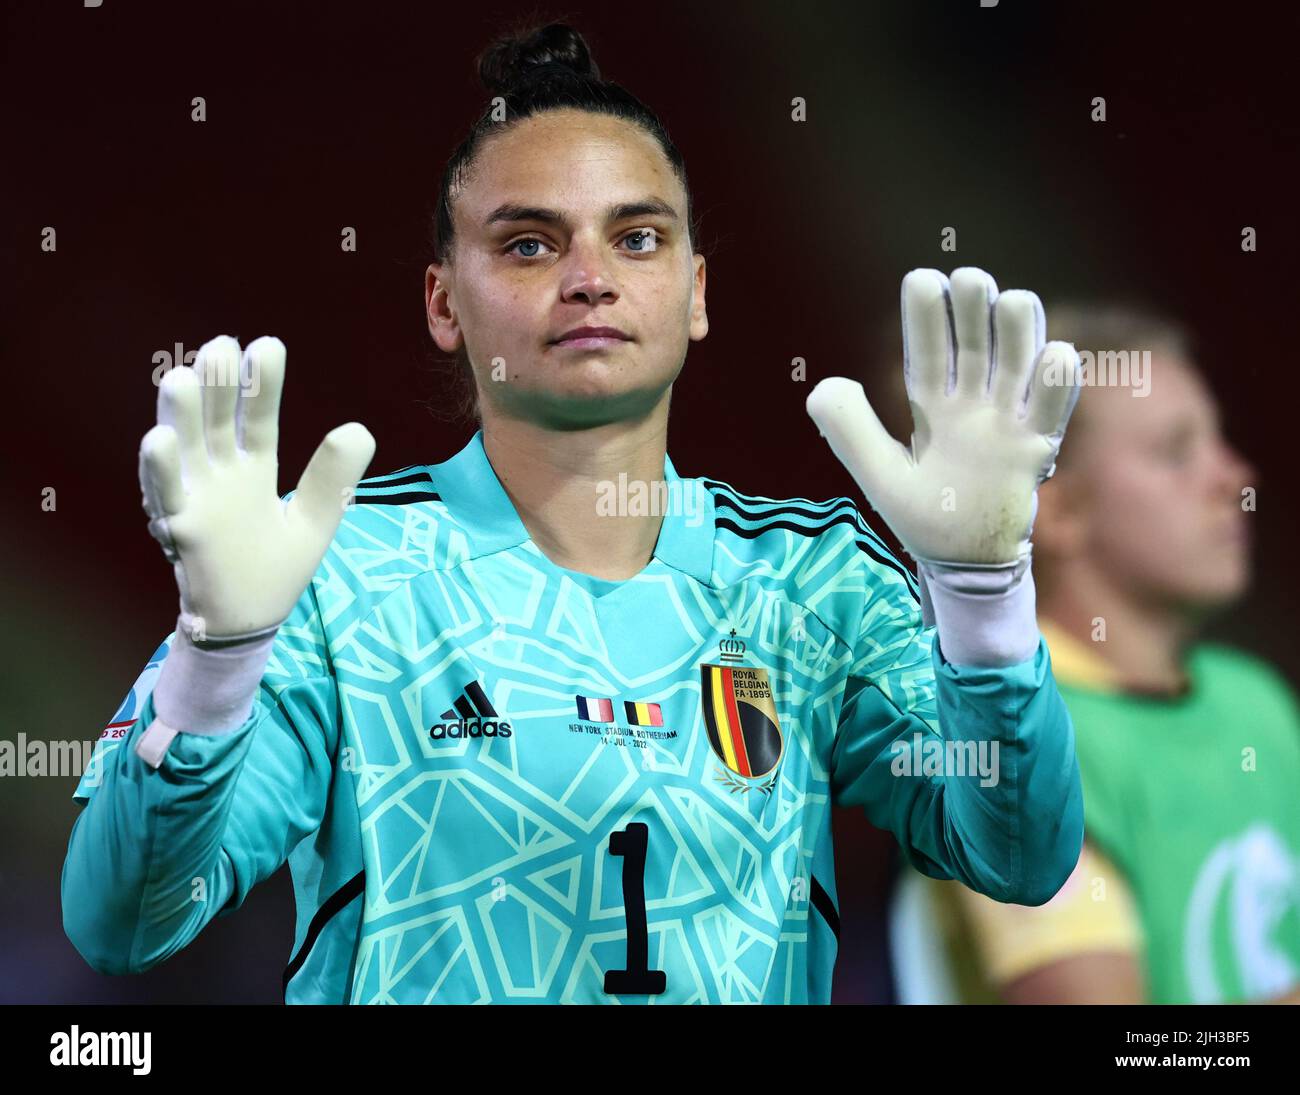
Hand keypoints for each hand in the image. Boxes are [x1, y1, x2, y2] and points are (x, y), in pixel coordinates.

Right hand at [139, 335, 374, 642]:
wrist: (247, 621)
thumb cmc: (275, 568)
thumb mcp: (316, 520)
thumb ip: (334, 478)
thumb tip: (360, 428)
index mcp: (254, 469)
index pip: (259, 418)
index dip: (262, 385)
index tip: (267, 346)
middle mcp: (221, 475)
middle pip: (218, 422)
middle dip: (219, 386)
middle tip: (222, 344)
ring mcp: (197, 498)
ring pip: (185, 448)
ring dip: (183, 415)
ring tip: (185, 377)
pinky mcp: (181, 527)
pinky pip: (166, 495)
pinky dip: (160, 469)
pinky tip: (158, 438)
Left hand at [806, 267, 1079, 565]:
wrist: (965, 564)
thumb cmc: (926, 516)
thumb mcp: (878, 476)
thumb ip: (849, 431)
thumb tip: (823, 384)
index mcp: (933, 406)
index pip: (928, 351)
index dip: (926, 316)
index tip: (922, 279)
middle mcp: (973, 405)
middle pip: (978, 345)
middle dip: (975, 308)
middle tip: (969, 278)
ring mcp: (1006, 424)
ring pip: (1019, 364)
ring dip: (1017, 330)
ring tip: (1008, 299)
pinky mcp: (1035, 450)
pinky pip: (1051, 411)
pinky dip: (1056, 383)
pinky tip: (1054, 354)